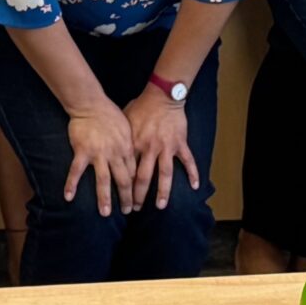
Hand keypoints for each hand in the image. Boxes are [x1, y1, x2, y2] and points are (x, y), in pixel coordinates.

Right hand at [63, 98, 137, 214]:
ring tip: (106, 213)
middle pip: (123, 180)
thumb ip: (131, 145)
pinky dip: (72, 184)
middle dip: (126, 198)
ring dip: (105, 198)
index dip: (137, 188)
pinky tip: (68, 197)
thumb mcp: (128, 128)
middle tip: (128, 211)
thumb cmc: (110, 114)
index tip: (138, 199)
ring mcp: (98, 153)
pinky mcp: (82, 151)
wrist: (91, 104)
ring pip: (103, 180)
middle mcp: (115, 153)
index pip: (134, 173)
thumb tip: (138, 158)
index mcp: (127, 148)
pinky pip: (76, 171)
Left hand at [125, 87, 199, 210]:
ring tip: (161, 206)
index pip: (128, 170)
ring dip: (163, 191)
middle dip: (139, 195)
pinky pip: (187, 160)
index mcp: (135, 144)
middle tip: (135, 209)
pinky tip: (195, 186)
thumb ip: (120, 138)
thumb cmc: (141, 107)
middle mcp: (151, 148)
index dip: (124, 186)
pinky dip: (192, 173)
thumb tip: (110, 151)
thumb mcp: (125, 121)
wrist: (162, 95)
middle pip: (144, 177)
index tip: (121, 199)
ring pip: (165, 173)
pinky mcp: (180, 143)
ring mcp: (167, 147)